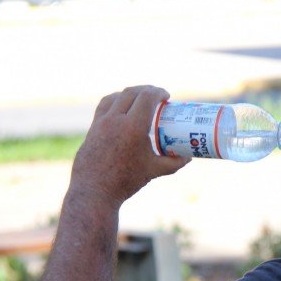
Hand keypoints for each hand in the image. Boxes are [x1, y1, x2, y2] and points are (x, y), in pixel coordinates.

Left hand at [70, 86, 190, 207]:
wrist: (95, 191)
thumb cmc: (126, 181)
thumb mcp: (154, 171)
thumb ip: (174, 162)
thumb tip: (188, 156)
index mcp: (133, 127)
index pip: (147, 97)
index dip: (158, 92)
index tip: (167, 96)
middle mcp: (116, 120)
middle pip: (132, 92)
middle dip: (146, 90)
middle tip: (156, 95)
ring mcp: (101, 123)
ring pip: (115, 97)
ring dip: (130, 93)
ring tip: (139, 99)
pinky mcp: (92, 128)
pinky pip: (104, 106)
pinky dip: (115, 101)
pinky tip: (120, 108)